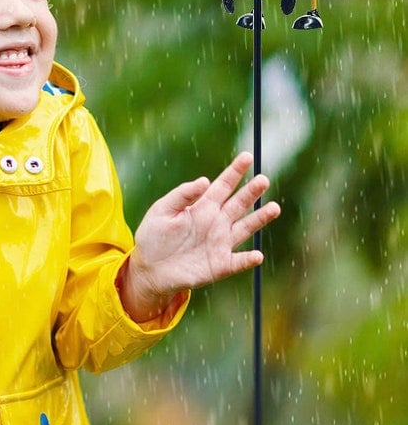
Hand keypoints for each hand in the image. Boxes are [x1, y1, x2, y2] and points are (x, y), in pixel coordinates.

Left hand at [119, 152, 279, 321]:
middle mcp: (216, 222)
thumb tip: (205, 180)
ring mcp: (220, 243)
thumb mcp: (162, 210)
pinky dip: (248, 259)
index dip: (235, 171)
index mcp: (202, 206)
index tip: (247, 156)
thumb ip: (182, 195)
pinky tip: (256, 255)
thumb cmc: (154, 236)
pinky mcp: (220, 265)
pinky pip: (238, 262)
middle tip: (263, 179)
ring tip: (274, 207)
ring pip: (246, 228)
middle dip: (251, 192)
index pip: (223, 185)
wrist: (149, 268)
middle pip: (239, 203)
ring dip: (260, 219)